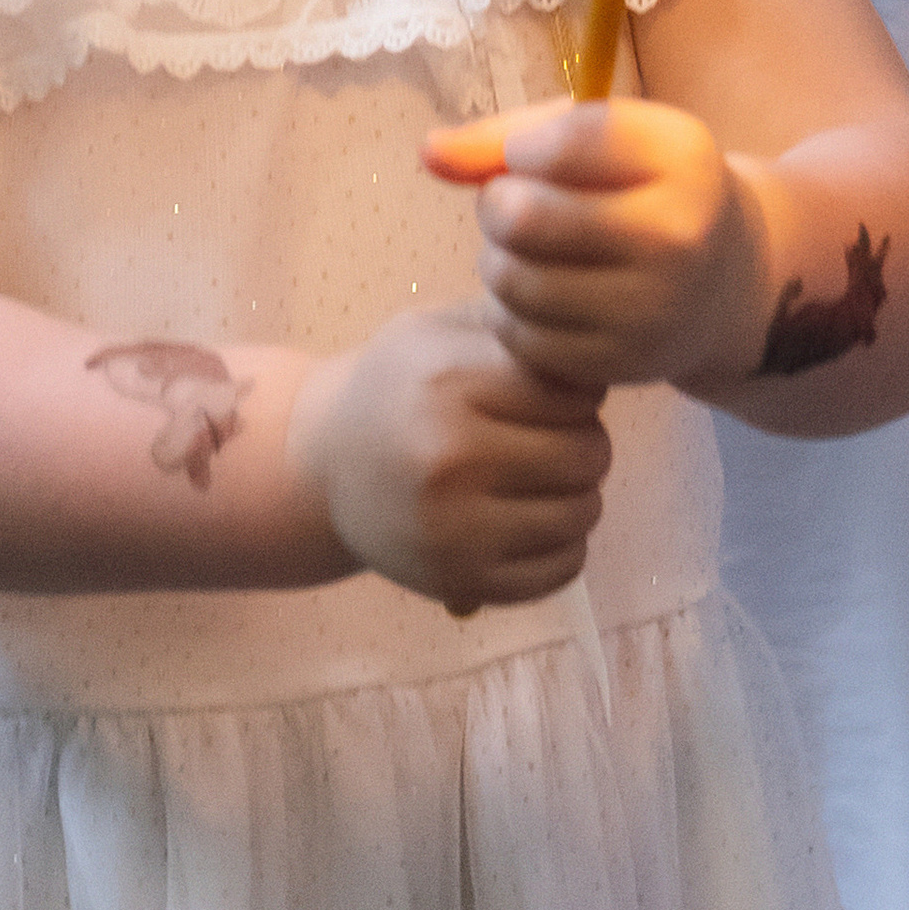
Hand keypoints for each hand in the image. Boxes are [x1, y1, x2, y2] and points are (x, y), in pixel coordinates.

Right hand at [287, 307, 610, 611]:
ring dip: (577, 495)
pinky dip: (563, 546)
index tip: (553, 399)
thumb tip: (586, 348)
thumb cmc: (398, 387)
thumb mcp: (438, 330)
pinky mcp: (458, 580)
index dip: (580, 394)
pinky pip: (563, 568)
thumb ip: (513, 329)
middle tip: (554, 441)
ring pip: (582, 513)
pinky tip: (531, 522)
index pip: (575, 394)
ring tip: (542, 481)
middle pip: (586, 454)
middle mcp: (447, 457)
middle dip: (584, 443)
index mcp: (447, 383)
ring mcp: (452, 528)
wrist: (323, 466)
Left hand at [424, 100, 771, 398]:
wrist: (722, 283)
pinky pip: (520, 335)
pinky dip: (510, 312)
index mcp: (681, 160)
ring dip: (497, 260)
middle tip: (514, 207)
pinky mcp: (621, 365)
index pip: (561, 144)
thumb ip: (511, 134)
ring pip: (512, 280)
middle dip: (497, 205)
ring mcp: (652, 310)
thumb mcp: (605, 139)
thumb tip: (430, 153)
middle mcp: (677, 237)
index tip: (528, 156)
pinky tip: (538, 294)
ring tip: (524, 250)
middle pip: (523, 217)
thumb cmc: (645, 191)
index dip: (519, 147)